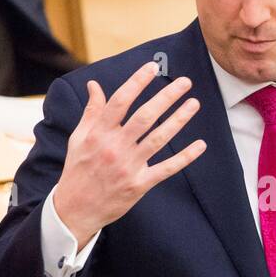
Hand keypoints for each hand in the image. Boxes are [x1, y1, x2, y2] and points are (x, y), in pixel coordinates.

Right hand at [53, 61, 206, 246]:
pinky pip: (166, 168)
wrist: (75, 209)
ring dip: (178, 120)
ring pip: (158, 139)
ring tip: (194, 104)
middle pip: (144, 116)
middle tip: (185, 82)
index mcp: (98, 133)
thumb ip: (91, 111)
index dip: (137, 82)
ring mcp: (128, 166)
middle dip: (166, 97)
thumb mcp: (79, 138)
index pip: (120, 101)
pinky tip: (200, 145)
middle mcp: (114, 147)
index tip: (153, 67)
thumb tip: (94, 84)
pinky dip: (184, 157)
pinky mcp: (139, 185)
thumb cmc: (78, 170)